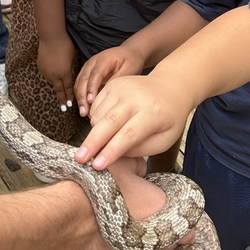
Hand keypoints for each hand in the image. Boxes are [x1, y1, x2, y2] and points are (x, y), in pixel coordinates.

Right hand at [37, 33, 77, 110]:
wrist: (51, 36)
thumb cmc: (66, 45)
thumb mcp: (73, 58)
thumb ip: (71, 69)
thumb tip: (72, 75)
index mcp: (64, 74)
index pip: (67, 89)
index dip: (68, 97)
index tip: (69, 105)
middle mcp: (54, 75)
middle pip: (58, 89)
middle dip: (62, 99)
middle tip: (64, 108)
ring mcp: (46, 71)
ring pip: (52, 81)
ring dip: (56, 86)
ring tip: (60, 93)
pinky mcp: (40, 66)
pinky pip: (47, 74)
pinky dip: (51, 77)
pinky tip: (53, 77)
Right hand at [74, 74, 192, 169]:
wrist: (171, 86)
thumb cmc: (169, 117)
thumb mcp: (165, 139)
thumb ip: (140, 149)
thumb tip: (114, 155)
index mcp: (152, 113)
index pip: (129, 135)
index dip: (112, 151)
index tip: (97, 165)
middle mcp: (135, 97)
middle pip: (109, 122)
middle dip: (92, 142)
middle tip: (78, 159)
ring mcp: (122, 88)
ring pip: (98, 115)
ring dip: (96, 132)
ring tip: (104, 140)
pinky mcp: (113, 84)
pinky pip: (96, 107)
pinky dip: (96, 120)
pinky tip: (107, 124)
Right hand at [75, 44, 144, 116]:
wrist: (129, 53)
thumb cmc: (131, 60)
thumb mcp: (130, 69)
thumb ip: (118, 79)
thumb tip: (108, 93)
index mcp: (105, 59)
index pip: (95, 74)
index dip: (92, 88)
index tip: (91, 101)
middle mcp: (93, 61)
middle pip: (83, 78)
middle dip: (82, 96)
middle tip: (85, 111)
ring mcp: (88, 66)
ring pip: (79, 82)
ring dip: (80, 98)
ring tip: (84, 112)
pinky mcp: (87, 72)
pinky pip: (80, 84)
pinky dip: (80, 95)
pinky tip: (85, 107)